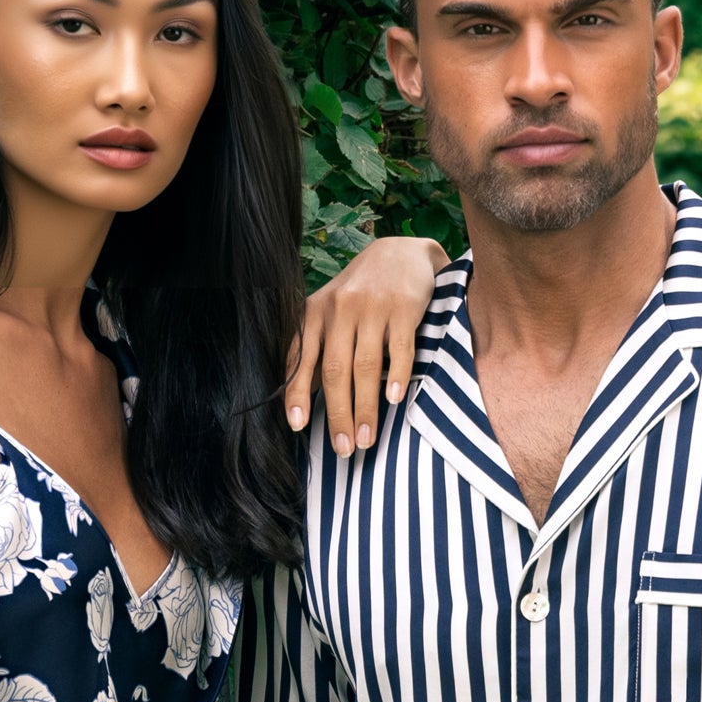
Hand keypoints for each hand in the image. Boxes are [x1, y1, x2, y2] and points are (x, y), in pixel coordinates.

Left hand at [286, 236, 448, 458]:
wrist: (400, 252)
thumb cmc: (360, 293)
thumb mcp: (329, 311)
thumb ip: (315, 347)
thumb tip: (302, 400)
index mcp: (316, 313)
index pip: (302, 359)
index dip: (298, 394)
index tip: (298, 426)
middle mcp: (340, 309)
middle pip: (335, 370)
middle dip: (338, 414)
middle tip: (343, 449)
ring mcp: (373, 307)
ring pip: (366, 366)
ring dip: (366, 408)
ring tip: (366, 439)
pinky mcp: (403, 307)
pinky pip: (400, 349)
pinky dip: (397, 376)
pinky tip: (395, 400)